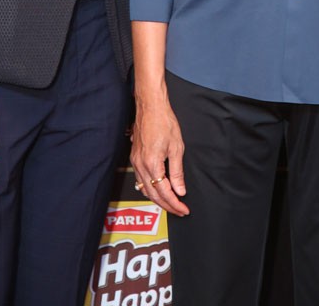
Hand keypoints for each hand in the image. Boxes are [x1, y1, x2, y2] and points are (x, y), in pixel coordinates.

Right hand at [131, 98, 188, 216]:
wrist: (151, 106)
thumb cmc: (164, 121)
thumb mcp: (177, 147)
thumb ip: (177, 172)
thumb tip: (180, 190)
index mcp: (152, 164)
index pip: (164, 192)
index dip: (175, 204)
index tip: (184, 209)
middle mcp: (140, 165)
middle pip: (153, 195)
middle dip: (167, 205)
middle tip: (179, 211)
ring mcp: (135, 161)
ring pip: (145, 189)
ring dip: (158, 199)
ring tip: (170, 203)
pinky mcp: (134, 157)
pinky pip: (140, 179)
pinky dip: (150, 188)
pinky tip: (158, 189)